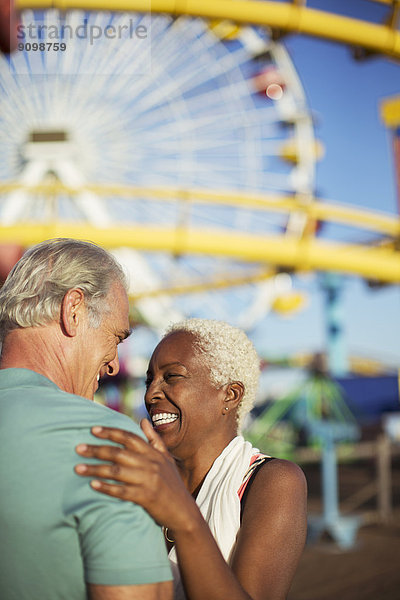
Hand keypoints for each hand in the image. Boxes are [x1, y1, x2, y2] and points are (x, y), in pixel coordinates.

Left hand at [75, 419, 195, 531]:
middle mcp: (150, 464)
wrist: (183, 512)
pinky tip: (93, 485)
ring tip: (78, 468)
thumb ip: (154, 439)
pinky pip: (122, 491)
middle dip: (97, 449)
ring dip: (96, 469)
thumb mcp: (166, 458)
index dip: (111, 432)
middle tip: (78, 448)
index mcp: (154, 453)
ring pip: (117, 471)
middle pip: (119, 453)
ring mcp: (148, 480)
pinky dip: (106, 488)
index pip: (129, 437)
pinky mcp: (145, 497)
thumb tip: (142, 421)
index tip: (93, 430)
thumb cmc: (172, 484)